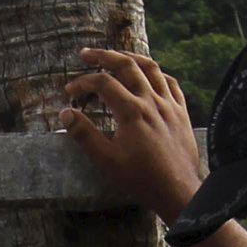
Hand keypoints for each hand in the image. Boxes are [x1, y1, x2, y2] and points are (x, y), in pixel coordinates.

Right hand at [66, 49, 209, 226]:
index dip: (82, 83)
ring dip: (131, 57)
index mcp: (131, 111)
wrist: (178, 191)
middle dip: (104, 56)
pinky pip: (170, 82)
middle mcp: (151, 100)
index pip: (103, 83)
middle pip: (126, 65)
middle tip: (86, 54)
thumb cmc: (141, 179)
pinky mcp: (181, 112)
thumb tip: (66, 113)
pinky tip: (149, 76)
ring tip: (116, 56)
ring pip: (151, 67)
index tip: (69, 93)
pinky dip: (156, 74)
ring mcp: (169, 104)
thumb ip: (85, 135)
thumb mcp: (107, 161)